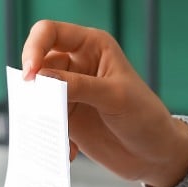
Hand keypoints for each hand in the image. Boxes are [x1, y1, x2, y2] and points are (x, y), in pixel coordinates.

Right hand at [21, 20, 187, 186]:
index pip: (49, 32)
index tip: (31, 76)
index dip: (33, 49)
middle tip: (43, 111)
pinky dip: (50, 135)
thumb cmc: (145, 117)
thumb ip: (78, 85)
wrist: (155, 154)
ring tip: (59, 137)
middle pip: (37, 64)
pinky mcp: (66, 116)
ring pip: (37, 94)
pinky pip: (43, 120)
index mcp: (92, 45)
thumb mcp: (115, 97)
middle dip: (35, 88)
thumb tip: (41, 77)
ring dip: (40, 116)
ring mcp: (69, 91)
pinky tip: (71, 152)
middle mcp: (77, 64)